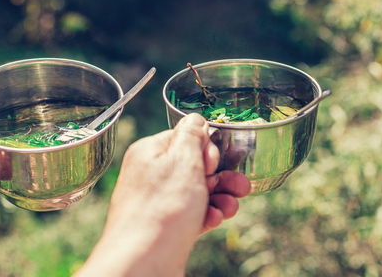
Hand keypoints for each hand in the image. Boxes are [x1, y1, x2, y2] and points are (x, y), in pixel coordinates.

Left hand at [76, 113, 249, 276]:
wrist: (142, 263)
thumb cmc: (161, 210)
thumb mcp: (182, 161)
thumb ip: (191, 136)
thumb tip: (196, 119)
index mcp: (150, 152)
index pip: (184, 137)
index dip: (205, 148)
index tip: (213, 163)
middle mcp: (152, 174)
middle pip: (194, 165)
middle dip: (221, 174)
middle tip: (240, 183)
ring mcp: (159, 200)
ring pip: (197, 191)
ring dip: (219, 196)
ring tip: (232, 205)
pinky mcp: (166, 225)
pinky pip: (192, 213)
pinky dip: (207, 214)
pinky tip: (214, 220)